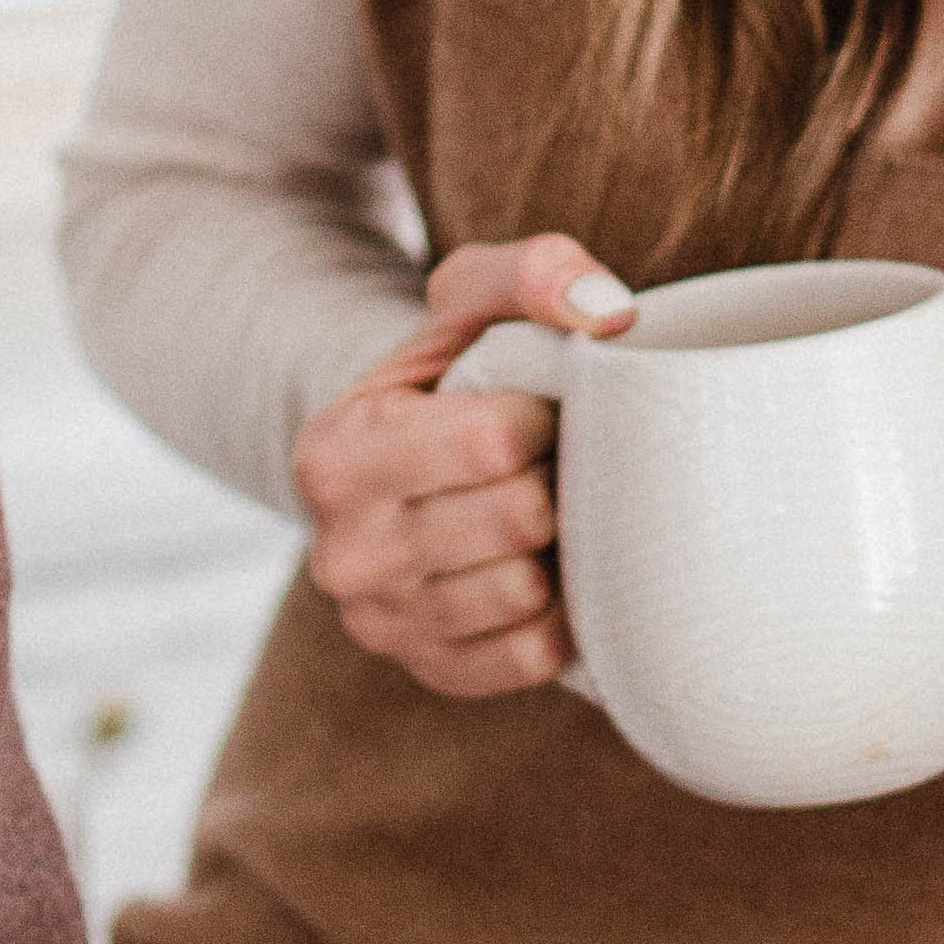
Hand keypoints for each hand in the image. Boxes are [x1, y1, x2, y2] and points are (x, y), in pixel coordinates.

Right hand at [290, 235, 634, 703]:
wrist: (410, 463)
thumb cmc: (452, 375)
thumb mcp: (469, 301)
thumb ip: (531, 272)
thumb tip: (608, 315)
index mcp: (335, 454)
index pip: (492, 439)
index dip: (542, 417)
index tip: (535, 410)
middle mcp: (341, 553)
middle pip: (519, 519)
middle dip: (556, 481)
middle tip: (552, 465)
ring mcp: (380, 625)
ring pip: (526, 593)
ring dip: (561, 550)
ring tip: (547, 514)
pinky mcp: (430, 671)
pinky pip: (532, 656)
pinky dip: (559, 615)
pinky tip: (547, 571)